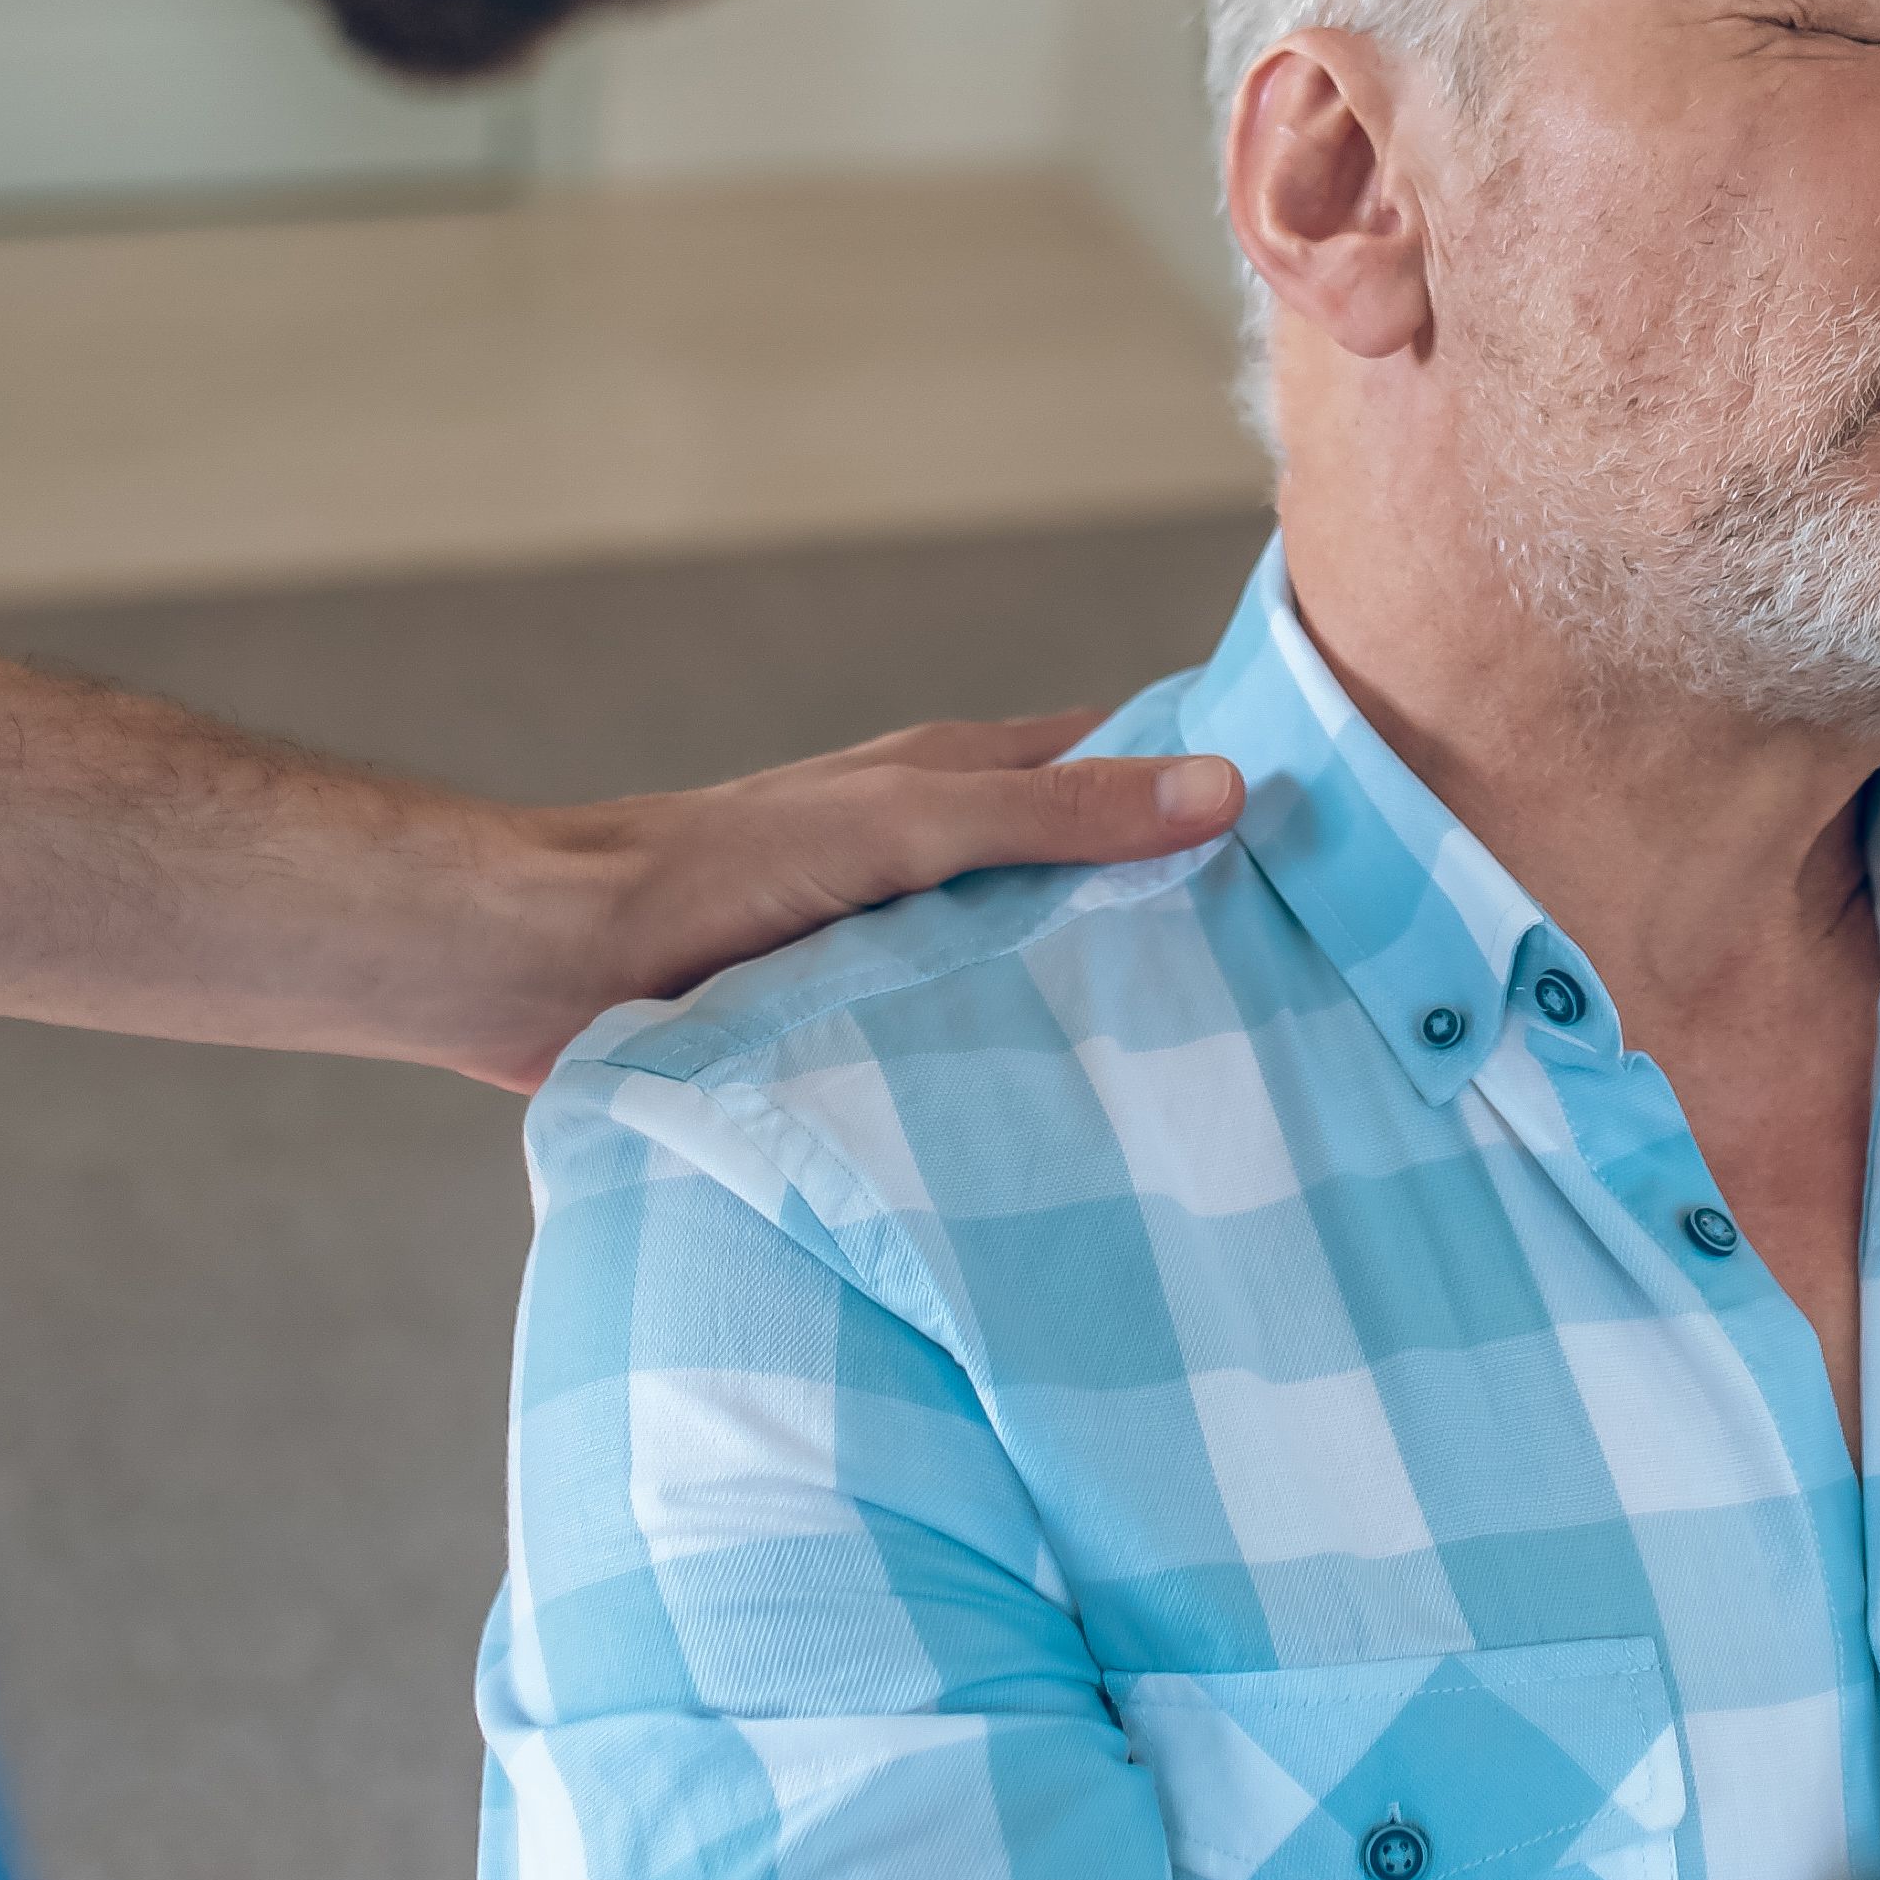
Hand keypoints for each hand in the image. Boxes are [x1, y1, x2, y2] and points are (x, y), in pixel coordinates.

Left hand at [510, 708, 1240, 1065]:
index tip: (1322, 839)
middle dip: (1181, 910)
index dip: (1211, 782)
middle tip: (1306, 984)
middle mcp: (943, 852)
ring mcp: (906, 941)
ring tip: (1224, 1072)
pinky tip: (1087, 1121)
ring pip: (1038, 960)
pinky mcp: (864, 1023)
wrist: (556, 966)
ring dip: (1107, 1000)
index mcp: (958, 777)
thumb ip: (1054, 813)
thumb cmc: (718, 875)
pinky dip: (1032, 1061)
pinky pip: (977, 1035)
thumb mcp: (910, 828)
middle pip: (1091, 869)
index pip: (1121, 758)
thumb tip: (1221, 787)